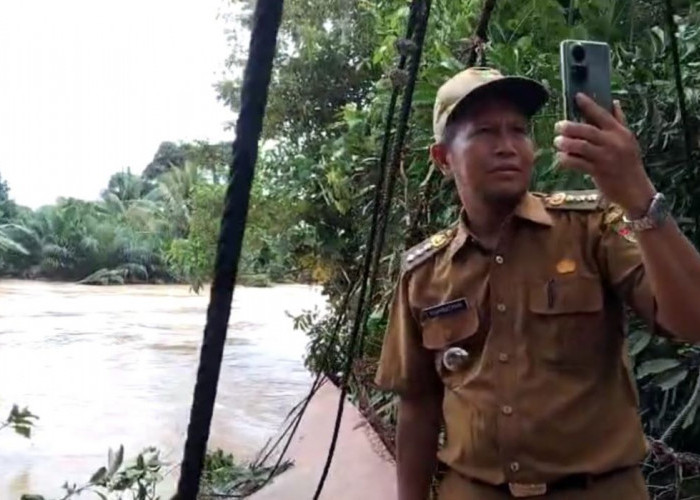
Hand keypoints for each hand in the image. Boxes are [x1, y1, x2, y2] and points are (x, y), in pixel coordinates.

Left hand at [553, 93, 655, 217]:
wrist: (635, 190)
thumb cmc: (628, 163)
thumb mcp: (628, 140)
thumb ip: (619, 121)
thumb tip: (614, 102)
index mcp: (620, 132)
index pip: (603, 115)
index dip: (589, 105)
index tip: (577, 96)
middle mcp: (614, 143)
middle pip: (588, 130)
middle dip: (571, 127)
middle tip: (558, 125)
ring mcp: (606, 158)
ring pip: (582, 146)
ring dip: (566, 143)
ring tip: (557, 141)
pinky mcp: (599, 172)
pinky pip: (579, 164)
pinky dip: (567, 160)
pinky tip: (560, 158)